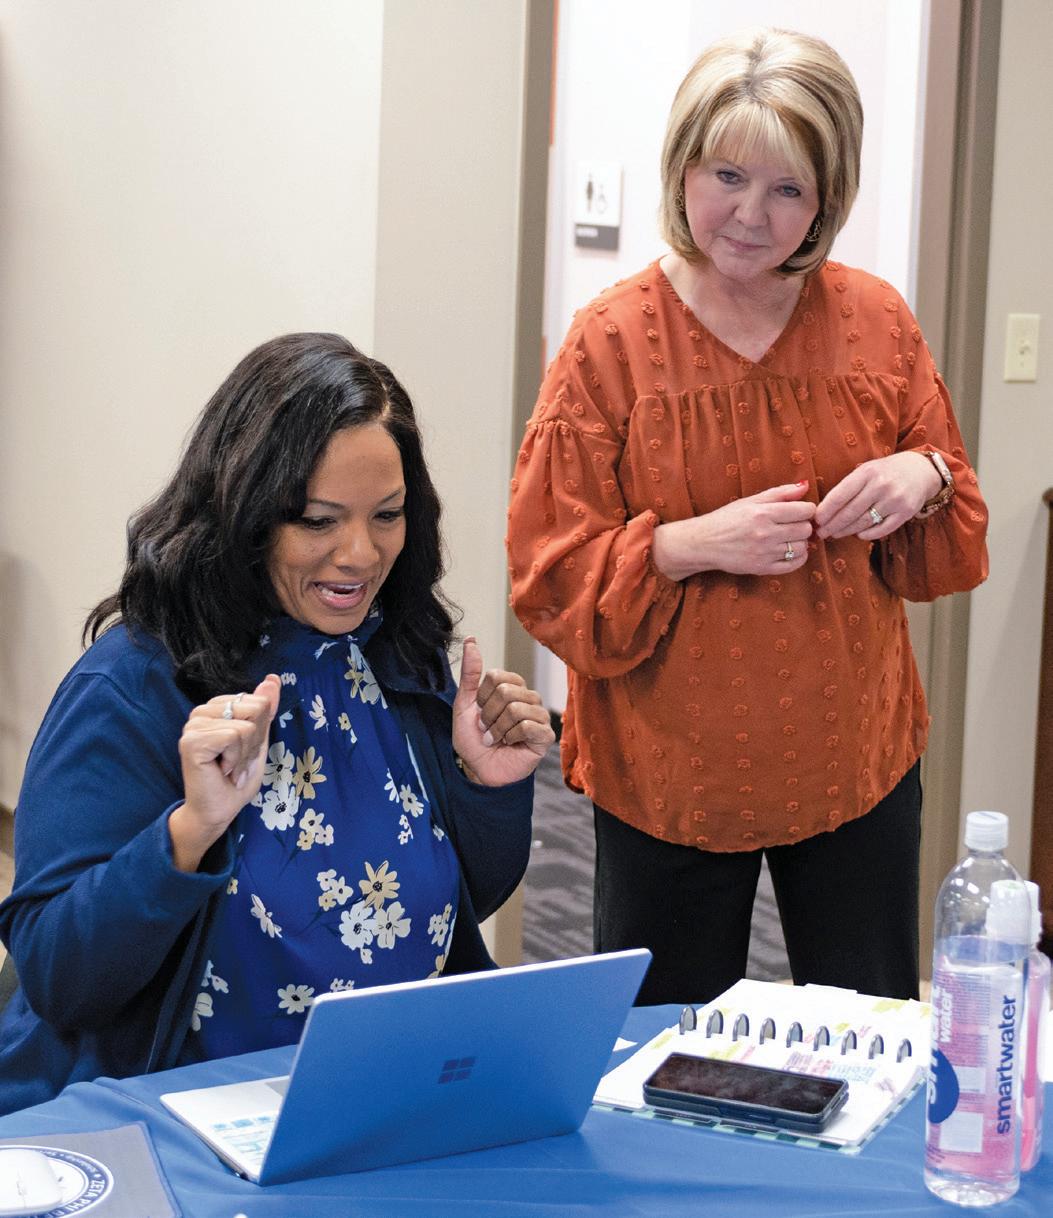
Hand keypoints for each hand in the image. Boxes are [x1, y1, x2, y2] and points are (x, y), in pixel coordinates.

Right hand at [169, 674, 281, 871]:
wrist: (218, 811)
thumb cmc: (236, 779)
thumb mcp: (259, 740)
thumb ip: (265, 709)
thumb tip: (273, 678)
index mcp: (217, 707)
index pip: (260, 700)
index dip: (260, 731)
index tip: (244, 752)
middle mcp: (202, 710)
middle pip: (257, 707)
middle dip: (255, 742)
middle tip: (236, 761)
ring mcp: (194, 724)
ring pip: (247, 725)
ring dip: (245, 754)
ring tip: (229, 767)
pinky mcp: (192, 740)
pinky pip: (234, 736)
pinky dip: (236, 759)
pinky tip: (222, 770)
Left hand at [452, 637, 554, 786]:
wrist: (480, 770)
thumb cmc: (474, 738)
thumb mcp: (464, 704)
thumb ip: (469, 673)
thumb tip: (470, 640)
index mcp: (511, 686)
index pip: (496, 676)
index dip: (481, 697)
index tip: (479, 713)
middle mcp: (528, 697)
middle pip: (506, 691)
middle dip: (488, 715)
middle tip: (487, 729)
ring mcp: (539, 715)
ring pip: (516, 709)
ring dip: (498, 728)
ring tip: (496, 739)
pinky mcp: (546, 735)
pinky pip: (527, 726)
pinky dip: (510, 738)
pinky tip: (510, 745)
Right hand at [652, 481, 816, 579]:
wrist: (704, 543)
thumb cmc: (727, 519)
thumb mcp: (750, 501)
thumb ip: (780, 493)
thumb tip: (805, 486)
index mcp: (762, 513)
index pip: (804, 510)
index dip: (806, 510)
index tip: (799, 511)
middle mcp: (765, 533)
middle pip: (805, 529)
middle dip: (802, 525)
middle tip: (793, 525)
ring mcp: (764, 553)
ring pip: (801, 548)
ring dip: (799, 542)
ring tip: (788, 538)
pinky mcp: (762, 568)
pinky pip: (793, 565)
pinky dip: (797, 558)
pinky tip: (789, 551)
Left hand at [814, 453, 941, 540]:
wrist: (920, 470)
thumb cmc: (885, 472)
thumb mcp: (866, 471)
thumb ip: (848, 487)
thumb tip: (824, 511)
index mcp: (867, 472)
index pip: (840, 495)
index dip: (826, 511)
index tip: (816, 520)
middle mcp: (881, 485)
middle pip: (850, 512)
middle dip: (832, 525)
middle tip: (821, 533)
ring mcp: (895, 500)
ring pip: (864, 522)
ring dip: (846, 531)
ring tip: (835, 534)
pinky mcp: (906, 512)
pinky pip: (882, 529)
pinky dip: (868, 534)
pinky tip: (859, 534)